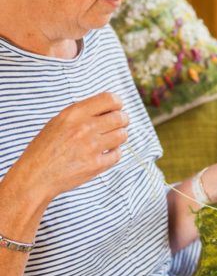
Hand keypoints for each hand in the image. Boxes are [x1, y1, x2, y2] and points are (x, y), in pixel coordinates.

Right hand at [11, 92, 128, 203]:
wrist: (35, 177)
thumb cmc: (46, 148)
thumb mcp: (59, 121)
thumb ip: (83, 113)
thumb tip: (111, 107)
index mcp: (74, 114)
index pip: (110, 99)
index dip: (117, 104)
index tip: (116, 109)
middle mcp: (84, 128)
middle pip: (120, 117)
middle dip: (123, 120)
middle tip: (118, 125)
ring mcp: (91, 147)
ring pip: (122, 135)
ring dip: (119, 136)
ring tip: (110, 139)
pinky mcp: (96, 165)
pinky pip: (118, 154)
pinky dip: (114, 153)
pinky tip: (104, 153)